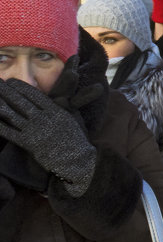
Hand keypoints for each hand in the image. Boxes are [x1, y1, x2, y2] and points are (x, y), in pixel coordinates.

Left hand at [0, 79, 96, 196]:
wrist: (76, 160)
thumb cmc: (76, 139)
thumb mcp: (72, 119)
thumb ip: (63, 107)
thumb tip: (58, 97)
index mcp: (54, 111)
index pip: (34, 95)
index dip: (20, 87)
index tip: (12, 82)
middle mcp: (42, 119)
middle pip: (20, 102)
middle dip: (7, 91)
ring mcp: (34, 131)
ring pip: (12, 114)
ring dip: (1, 104)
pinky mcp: (27, 143)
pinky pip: (9, 132)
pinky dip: (0, 125)